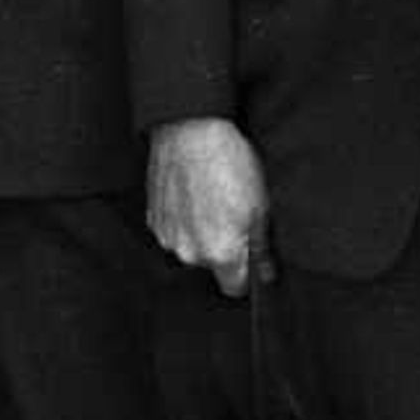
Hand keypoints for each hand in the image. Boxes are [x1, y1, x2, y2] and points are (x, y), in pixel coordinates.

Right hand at [149, 116, 272, 293]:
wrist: (190, 131)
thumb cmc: (229, 163)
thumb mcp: (261, 204)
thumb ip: (262, 245)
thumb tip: (266, 271)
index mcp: (221, 254)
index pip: (235, 289)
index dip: (246, 274)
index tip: (252, 257)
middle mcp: (190, 253)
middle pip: (212, 266)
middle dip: (223, 249)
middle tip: (233, 215)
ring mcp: (168, 237)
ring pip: (192, 248)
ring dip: (201, 233)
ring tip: (211, 200)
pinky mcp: (154, 219)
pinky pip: (174, 231)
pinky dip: (184, 220)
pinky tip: (193, 195)